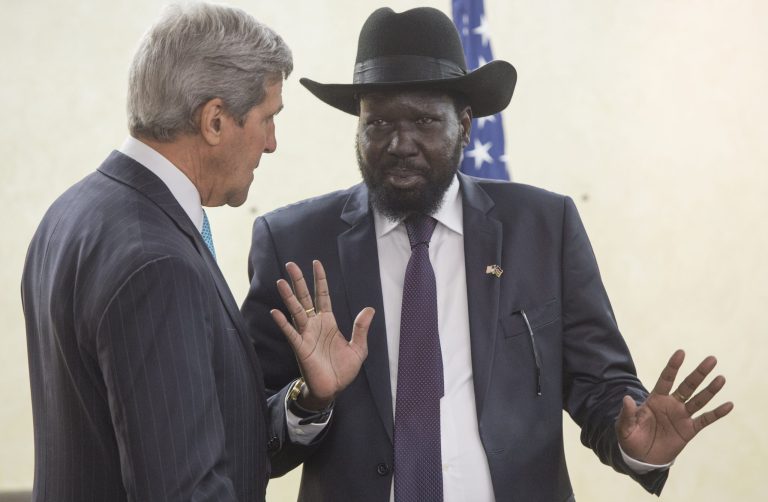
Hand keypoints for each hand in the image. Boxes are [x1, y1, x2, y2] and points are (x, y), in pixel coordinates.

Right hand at [270, 260, 373, 409]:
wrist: (333, 389)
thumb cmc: (343, 370)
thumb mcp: (358, 348)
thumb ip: (361, 329)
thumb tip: (369, 309)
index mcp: (328, 322)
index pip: (323, 295)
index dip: (320, 280)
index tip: (316, 263)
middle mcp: (315, 325)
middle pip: (305, 298)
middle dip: (299, 281)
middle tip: (291, 264)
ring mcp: (306, 335)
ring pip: (295, 311)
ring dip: (288, 297)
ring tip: (281, 281)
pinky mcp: (300, 347)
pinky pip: (290, 332)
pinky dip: (283, 322)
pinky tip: (276, 311)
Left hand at [616, 349, 732, 464]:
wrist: (642, 458)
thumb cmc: (631, 438)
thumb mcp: (625, 426)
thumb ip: (627, 413)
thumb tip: (627, 398)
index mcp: (655, 399)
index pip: (666, 379)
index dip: (673, 366)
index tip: (681, 352)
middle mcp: (671, 404)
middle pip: (687, 385)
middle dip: (699, 373)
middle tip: (712, 359)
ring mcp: (681, 416)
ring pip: (699, 400)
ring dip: (710, 390)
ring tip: (721, 378)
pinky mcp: (689, 430)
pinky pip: (705, 419)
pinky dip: (717, 413)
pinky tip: (729, 404)